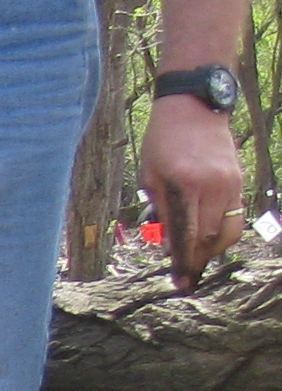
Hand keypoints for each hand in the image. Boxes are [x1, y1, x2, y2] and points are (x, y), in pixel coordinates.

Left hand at [143, 92, 245, 292]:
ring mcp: (231, 184)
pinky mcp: (240, 182)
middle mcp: (212, 186)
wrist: (195, 108)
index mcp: (185, 184)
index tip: (179, 282)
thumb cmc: (163, 141)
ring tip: (195, 258)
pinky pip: (235, 218)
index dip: (183, 261)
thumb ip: (162, 211)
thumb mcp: (150, 176)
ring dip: (211, 251)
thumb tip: (170, 245)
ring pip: (227, 232)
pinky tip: (206, 238)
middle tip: (184, 276)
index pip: (186, 234)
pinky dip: (221, 233)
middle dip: (196, 261)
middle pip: (209, 238)